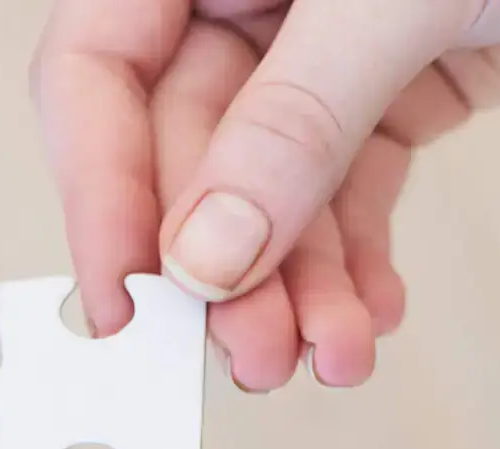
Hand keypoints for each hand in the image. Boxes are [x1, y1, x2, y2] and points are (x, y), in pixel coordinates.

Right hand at [33, 0, 499, 389]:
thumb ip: (297, 119)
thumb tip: (206, 258)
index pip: (98, 68)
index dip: (97, 188)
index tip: (126, 302)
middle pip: (187, 152)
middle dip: (225, 266)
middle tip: (254, 357)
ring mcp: (321, 41)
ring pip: (270, 191)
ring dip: (296, 287)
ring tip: (331, 357)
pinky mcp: (401, 81)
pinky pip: (350, 190)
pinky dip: (358, 261)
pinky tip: (371, 316)